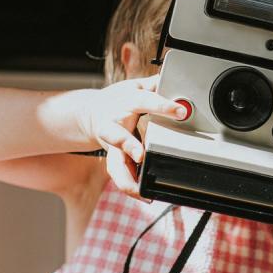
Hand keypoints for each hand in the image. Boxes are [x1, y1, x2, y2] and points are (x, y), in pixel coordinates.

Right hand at [82, 75, 186, 198]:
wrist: (91, 113)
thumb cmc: (118, 100)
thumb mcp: (135, 86)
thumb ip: (155, 84)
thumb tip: (176, 76)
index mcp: (125, 103)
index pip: (144, 102)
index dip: (162, 105)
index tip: (181, 111)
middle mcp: (114, 125)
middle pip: (117, 136)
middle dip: (127, 145)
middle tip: (140, 154)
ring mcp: (111, 146)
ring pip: (114, 164)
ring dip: (126, 178)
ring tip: (142, 191)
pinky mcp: (113, 160)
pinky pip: (120, 176)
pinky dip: (131, 188)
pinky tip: (145, 196)